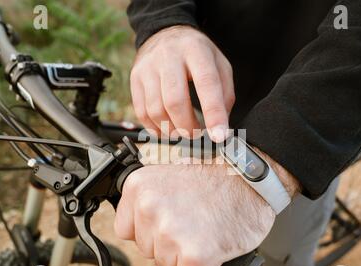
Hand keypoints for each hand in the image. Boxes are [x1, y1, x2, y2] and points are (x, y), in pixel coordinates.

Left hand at [114, 154, 298, 265]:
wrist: (251, 179)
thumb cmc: (216, 178)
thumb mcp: (168, 175)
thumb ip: (148, 198)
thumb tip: (137, 222)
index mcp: (139, 186)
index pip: (126, 229)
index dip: (150, 230)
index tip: (170, 219)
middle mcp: (149, 207)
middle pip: (146, 249)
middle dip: (168, 242)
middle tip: (193, 221)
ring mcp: (170, 231)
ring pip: (165, 263)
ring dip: (184, 254)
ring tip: (204, 228)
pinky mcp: (194, 254)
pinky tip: (211, 243)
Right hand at [130, 25, 234, 141]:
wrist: (165, 33)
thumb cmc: (196, 54)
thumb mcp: (219, 65)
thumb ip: (225, 94)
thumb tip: (221, 126)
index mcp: (196, 51)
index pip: (206, 83)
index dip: (214, 113)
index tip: (219, 135)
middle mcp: (169, 56)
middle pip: (175, 101)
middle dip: (188, 127)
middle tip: (196, 134)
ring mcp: (148, 67)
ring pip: (156, 110)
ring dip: (171, 130)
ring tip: (182, 131)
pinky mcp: (135, 78)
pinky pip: (142, 112)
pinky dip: (155, 129)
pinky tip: (166, 130)